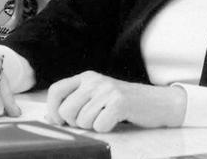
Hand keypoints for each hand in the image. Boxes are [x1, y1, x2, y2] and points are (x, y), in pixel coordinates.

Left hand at [45, 71, 185, 132]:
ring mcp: (107, 90)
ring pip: (82, 121)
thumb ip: (75, 103)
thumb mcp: (97, 97)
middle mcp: (94, 80)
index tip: (60, 121)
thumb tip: (49, 117)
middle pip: (65, 110)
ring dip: (93, 126)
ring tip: (106, 118)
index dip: (52, 110)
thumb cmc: (123, 103)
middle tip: (91, 121)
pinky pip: (99, 126)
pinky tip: (115, 120)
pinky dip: (106, 129)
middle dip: (75, 123)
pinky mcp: (119, 102)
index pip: (55, 90)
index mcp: (86, 77)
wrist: (157, 102)